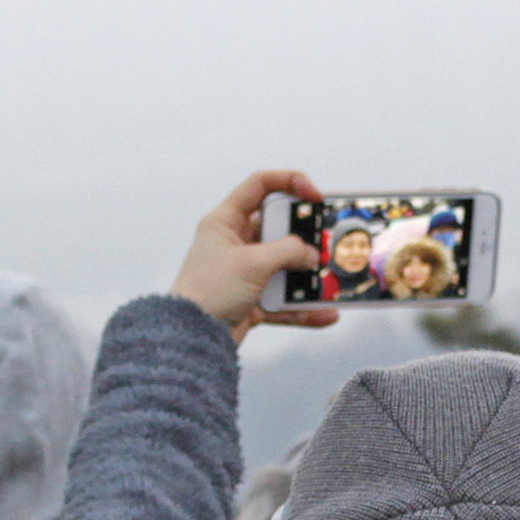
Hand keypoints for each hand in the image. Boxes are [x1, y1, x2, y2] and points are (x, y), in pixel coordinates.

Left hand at [170, 170, 340, 343]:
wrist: (191, 338)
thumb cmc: (207, 293)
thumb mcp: (252, 263)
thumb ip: (287, 252)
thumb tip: (310, 254)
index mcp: (225, 221)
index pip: (260, 185)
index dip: (290, 182)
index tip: (315, 195)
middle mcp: (235, 243)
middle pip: (280, 229)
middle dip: (306, 238)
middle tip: (326, 242)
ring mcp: (245, 272)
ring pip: (285, 266)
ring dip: (308, 276)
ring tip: (329, 281)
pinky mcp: (253, 299)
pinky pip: (285, 299)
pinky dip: (304, 306)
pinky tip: (325, 312)